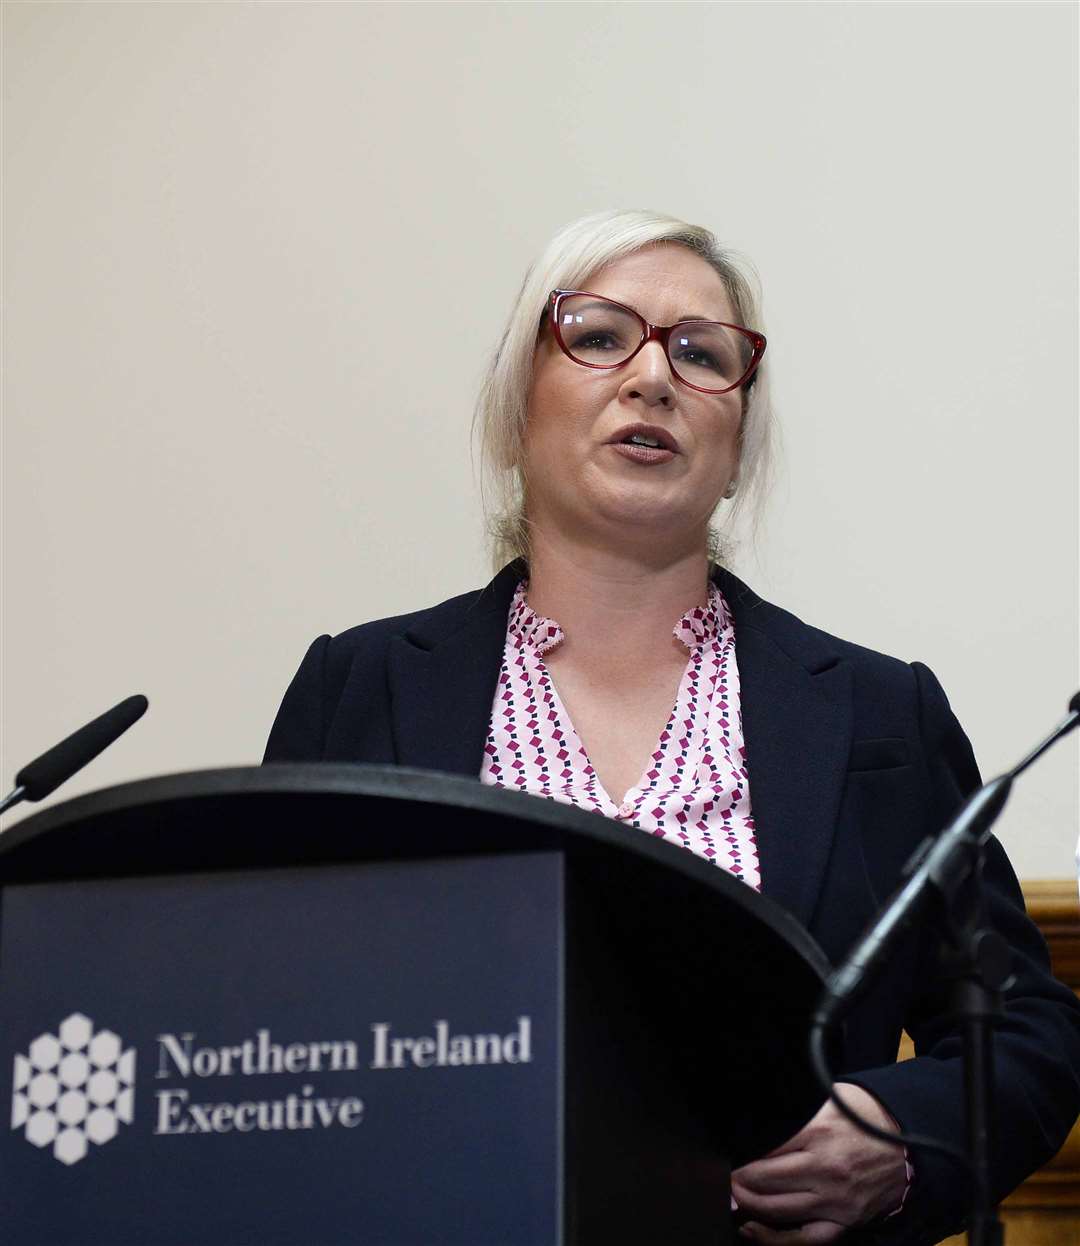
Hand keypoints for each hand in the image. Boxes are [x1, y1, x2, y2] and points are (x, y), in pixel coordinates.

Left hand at [730, 1082, 907, 1243]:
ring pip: (780, 1210)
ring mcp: (837, 1200)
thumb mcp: (830, 1097)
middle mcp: (826, 1169)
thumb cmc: (869, 1115)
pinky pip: (807, 1237)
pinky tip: (756, 1231)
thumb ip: (796, 1113)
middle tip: (723, 1179)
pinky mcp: (847, 1220)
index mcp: (819, 1133)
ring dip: (749, 1206)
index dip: (740, 1157)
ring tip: (733, 1199)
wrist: (912, 1139)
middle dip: (737, 1181)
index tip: (726, 1158)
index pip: (765, 1150)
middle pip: (766, 1181)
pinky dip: (778, 1238)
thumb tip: (764, 1121)